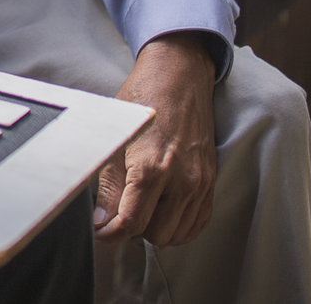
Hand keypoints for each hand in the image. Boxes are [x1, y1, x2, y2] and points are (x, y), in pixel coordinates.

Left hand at [96, 33, 218, 247]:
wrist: (179, 77)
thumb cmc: (142, 100)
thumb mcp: (115, 138)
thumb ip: (108, 186)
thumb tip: (102, 223)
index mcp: (150, 168)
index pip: (130, 224)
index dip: (109, 234)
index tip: (100, 230)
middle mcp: (180, 180)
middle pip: (154, 234)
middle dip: (133, 229)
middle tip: (120, 208)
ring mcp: (200, 183)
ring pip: (176, 234)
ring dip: (155, 228)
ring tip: (141, 206)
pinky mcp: (211, 182)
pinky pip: (197, 224)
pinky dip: (178, 226)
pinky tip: (162, 210)